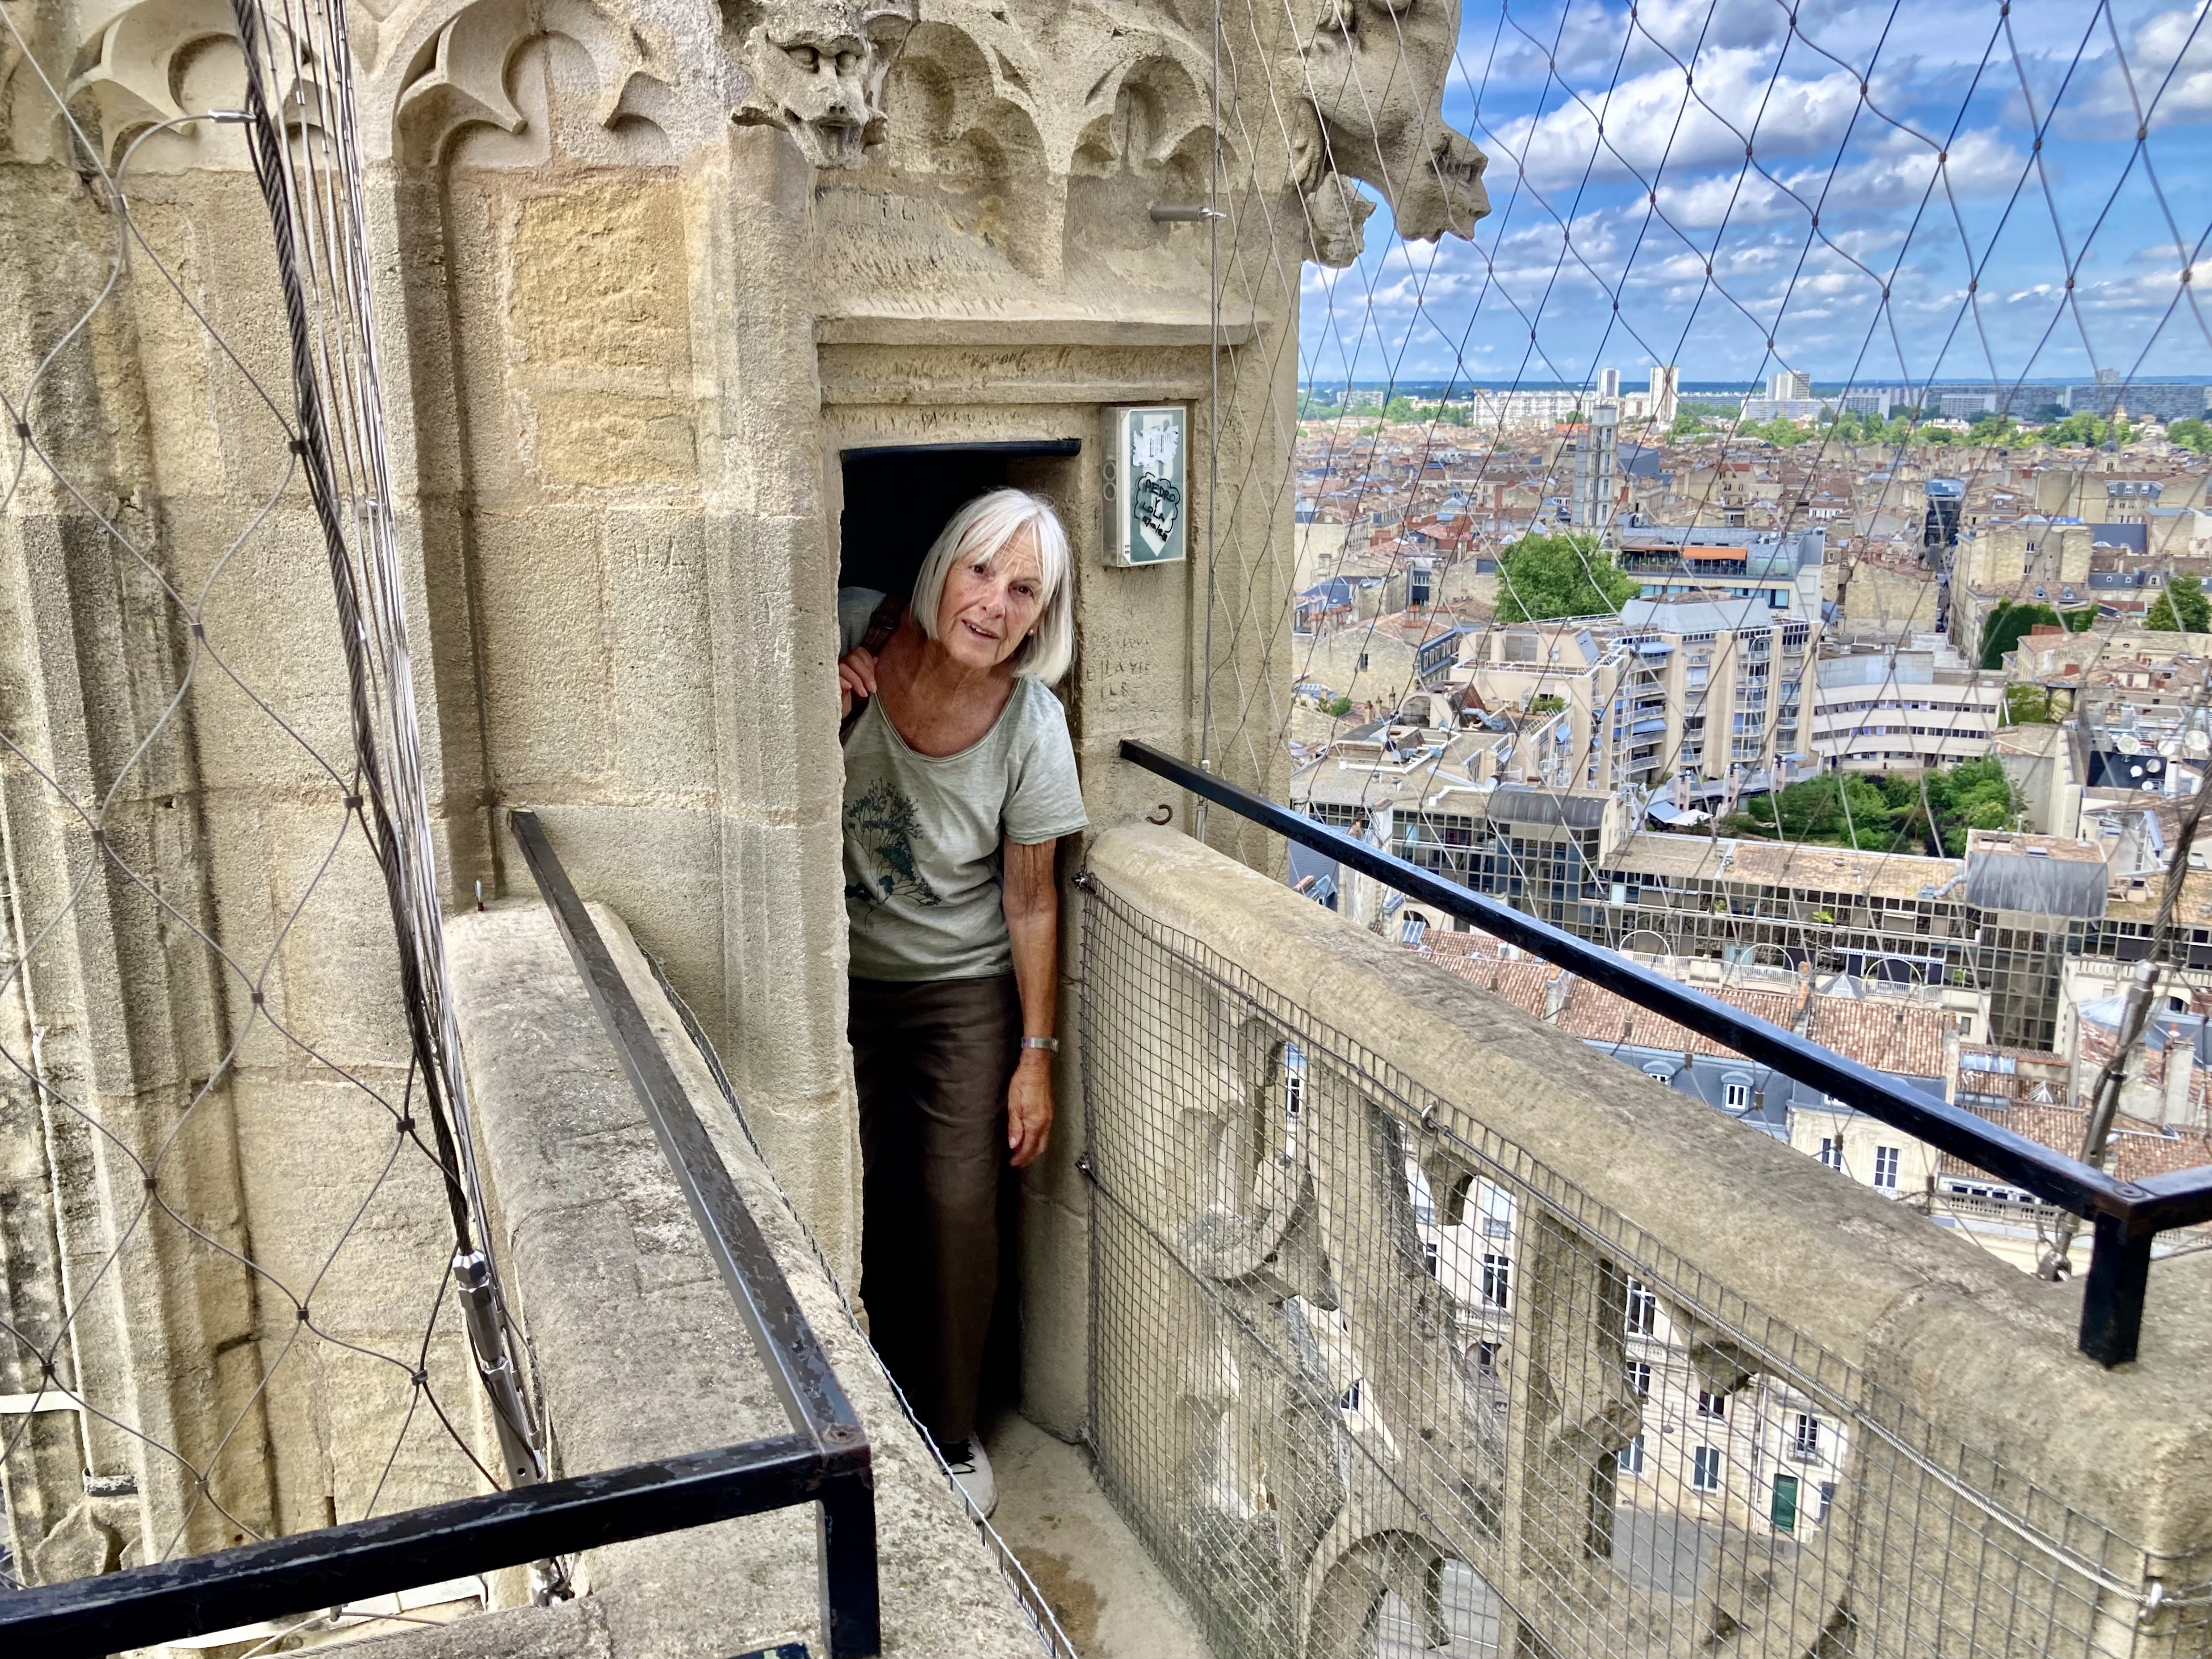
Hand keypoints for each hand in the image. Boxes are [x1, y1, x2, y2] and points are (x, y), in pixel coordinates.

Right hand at [837, 646, 877, 719]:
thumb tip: (875, 659)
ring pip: (843, 666)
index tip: (874, 681)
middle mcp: (839, 665)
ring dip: (856, 680)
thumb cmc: (849, 701)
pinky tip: (849, 687)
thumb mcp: (861, 687)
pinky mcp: (824, 683)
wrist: (836, 716)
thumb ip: (867, 672)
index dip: (869, 663)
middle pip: (853, 658)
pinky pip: (832, 676)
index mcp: (848, 663)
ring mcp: (830, 673)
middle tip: (872, 689)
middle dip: (866, 674)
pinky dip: (842, 680)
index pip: (859, 652)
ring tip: (863, 694)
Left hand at [1007, 1050, 1054, 1169]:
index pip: (1029, 1147)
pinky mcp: (1050, 1111)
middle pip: (1040, 1148)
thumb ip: (1015, 1127)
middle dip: (1029, 1157)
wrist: (1036, 1067)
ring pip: (1044, 1141)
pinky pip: (1046, 1132)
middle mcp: (1046, 1122)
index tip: (1013, 1163)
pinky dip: (1038, 1140)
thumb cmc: (1023, 1083)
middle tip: (1018, 1162)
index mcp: (1036, 1122)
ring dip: (1034, 1149)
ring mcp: (1050, 1117)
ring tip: (1023, 1153)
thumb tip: (1014, 1145)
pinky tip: (1031, 1138)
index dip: (1021, 1158)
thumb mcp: (1014, 1105)